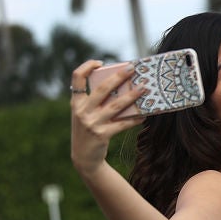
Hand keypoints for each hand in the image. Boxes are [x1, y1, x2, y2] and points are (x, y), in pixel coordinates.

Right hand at [70, 59, 145, 176]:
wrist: (83, 157)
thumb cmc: (88, 130)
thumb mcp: (85, 114)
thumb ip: (95, 102)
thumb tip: (121, 87)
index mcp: (76, 102)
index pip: (77, 78)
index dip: (87, 66)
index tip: (101, 62)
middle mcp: (82, 111)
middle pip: (102, 89)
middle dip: (118, 77)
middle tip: (132, 68)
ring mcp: (91, 123)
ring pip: (115, 106)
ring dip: (131, 96)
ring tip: (144, 88)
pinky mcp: (102, 134)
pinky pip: (122, 124)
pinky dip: (134, 118)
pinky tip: (144, 114)